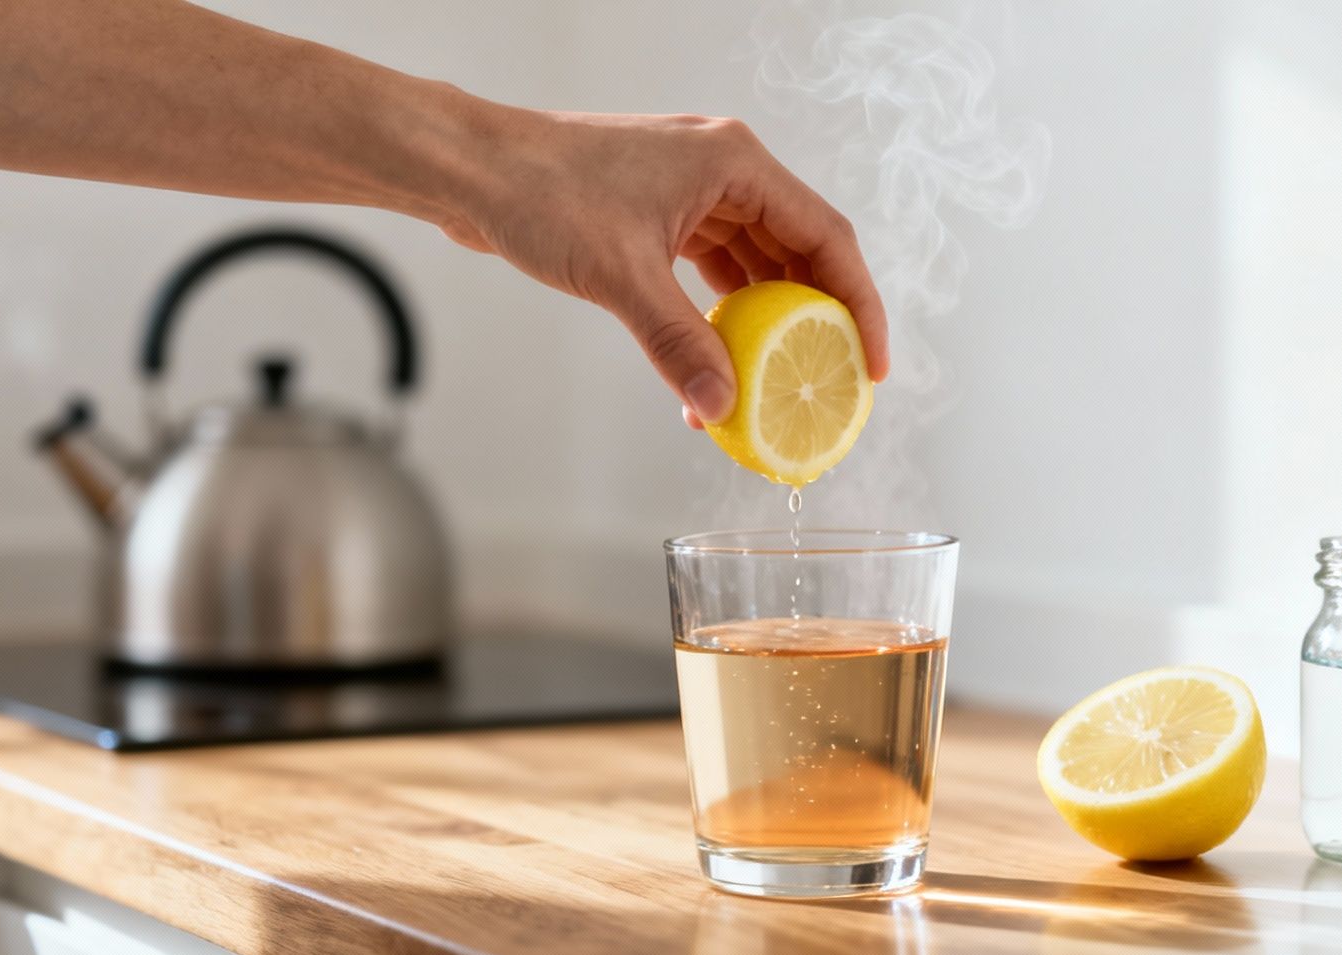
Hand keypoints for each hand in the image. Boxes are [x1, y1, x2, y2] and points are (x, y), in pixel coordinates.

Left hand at [440, 108, 889, 428]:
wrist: (470, 169)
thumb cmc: (540, 191)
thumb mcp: (621, 275)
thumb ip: (678, 342)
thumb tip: (721, 403)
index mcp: (735, 164)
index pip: (827, 238)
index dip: (860, 304)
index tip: (870, 364)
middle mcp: (724, 172)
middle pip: (799, 254)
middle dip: (815, 323)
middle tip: (828, 386)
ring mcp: (692, 193)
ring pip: (755, 268)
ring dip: (762, 328)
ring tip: (769, 387)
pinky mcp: (661, 217)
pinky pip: (712, 274)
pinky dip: (718, 319)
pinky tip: (712, 367)